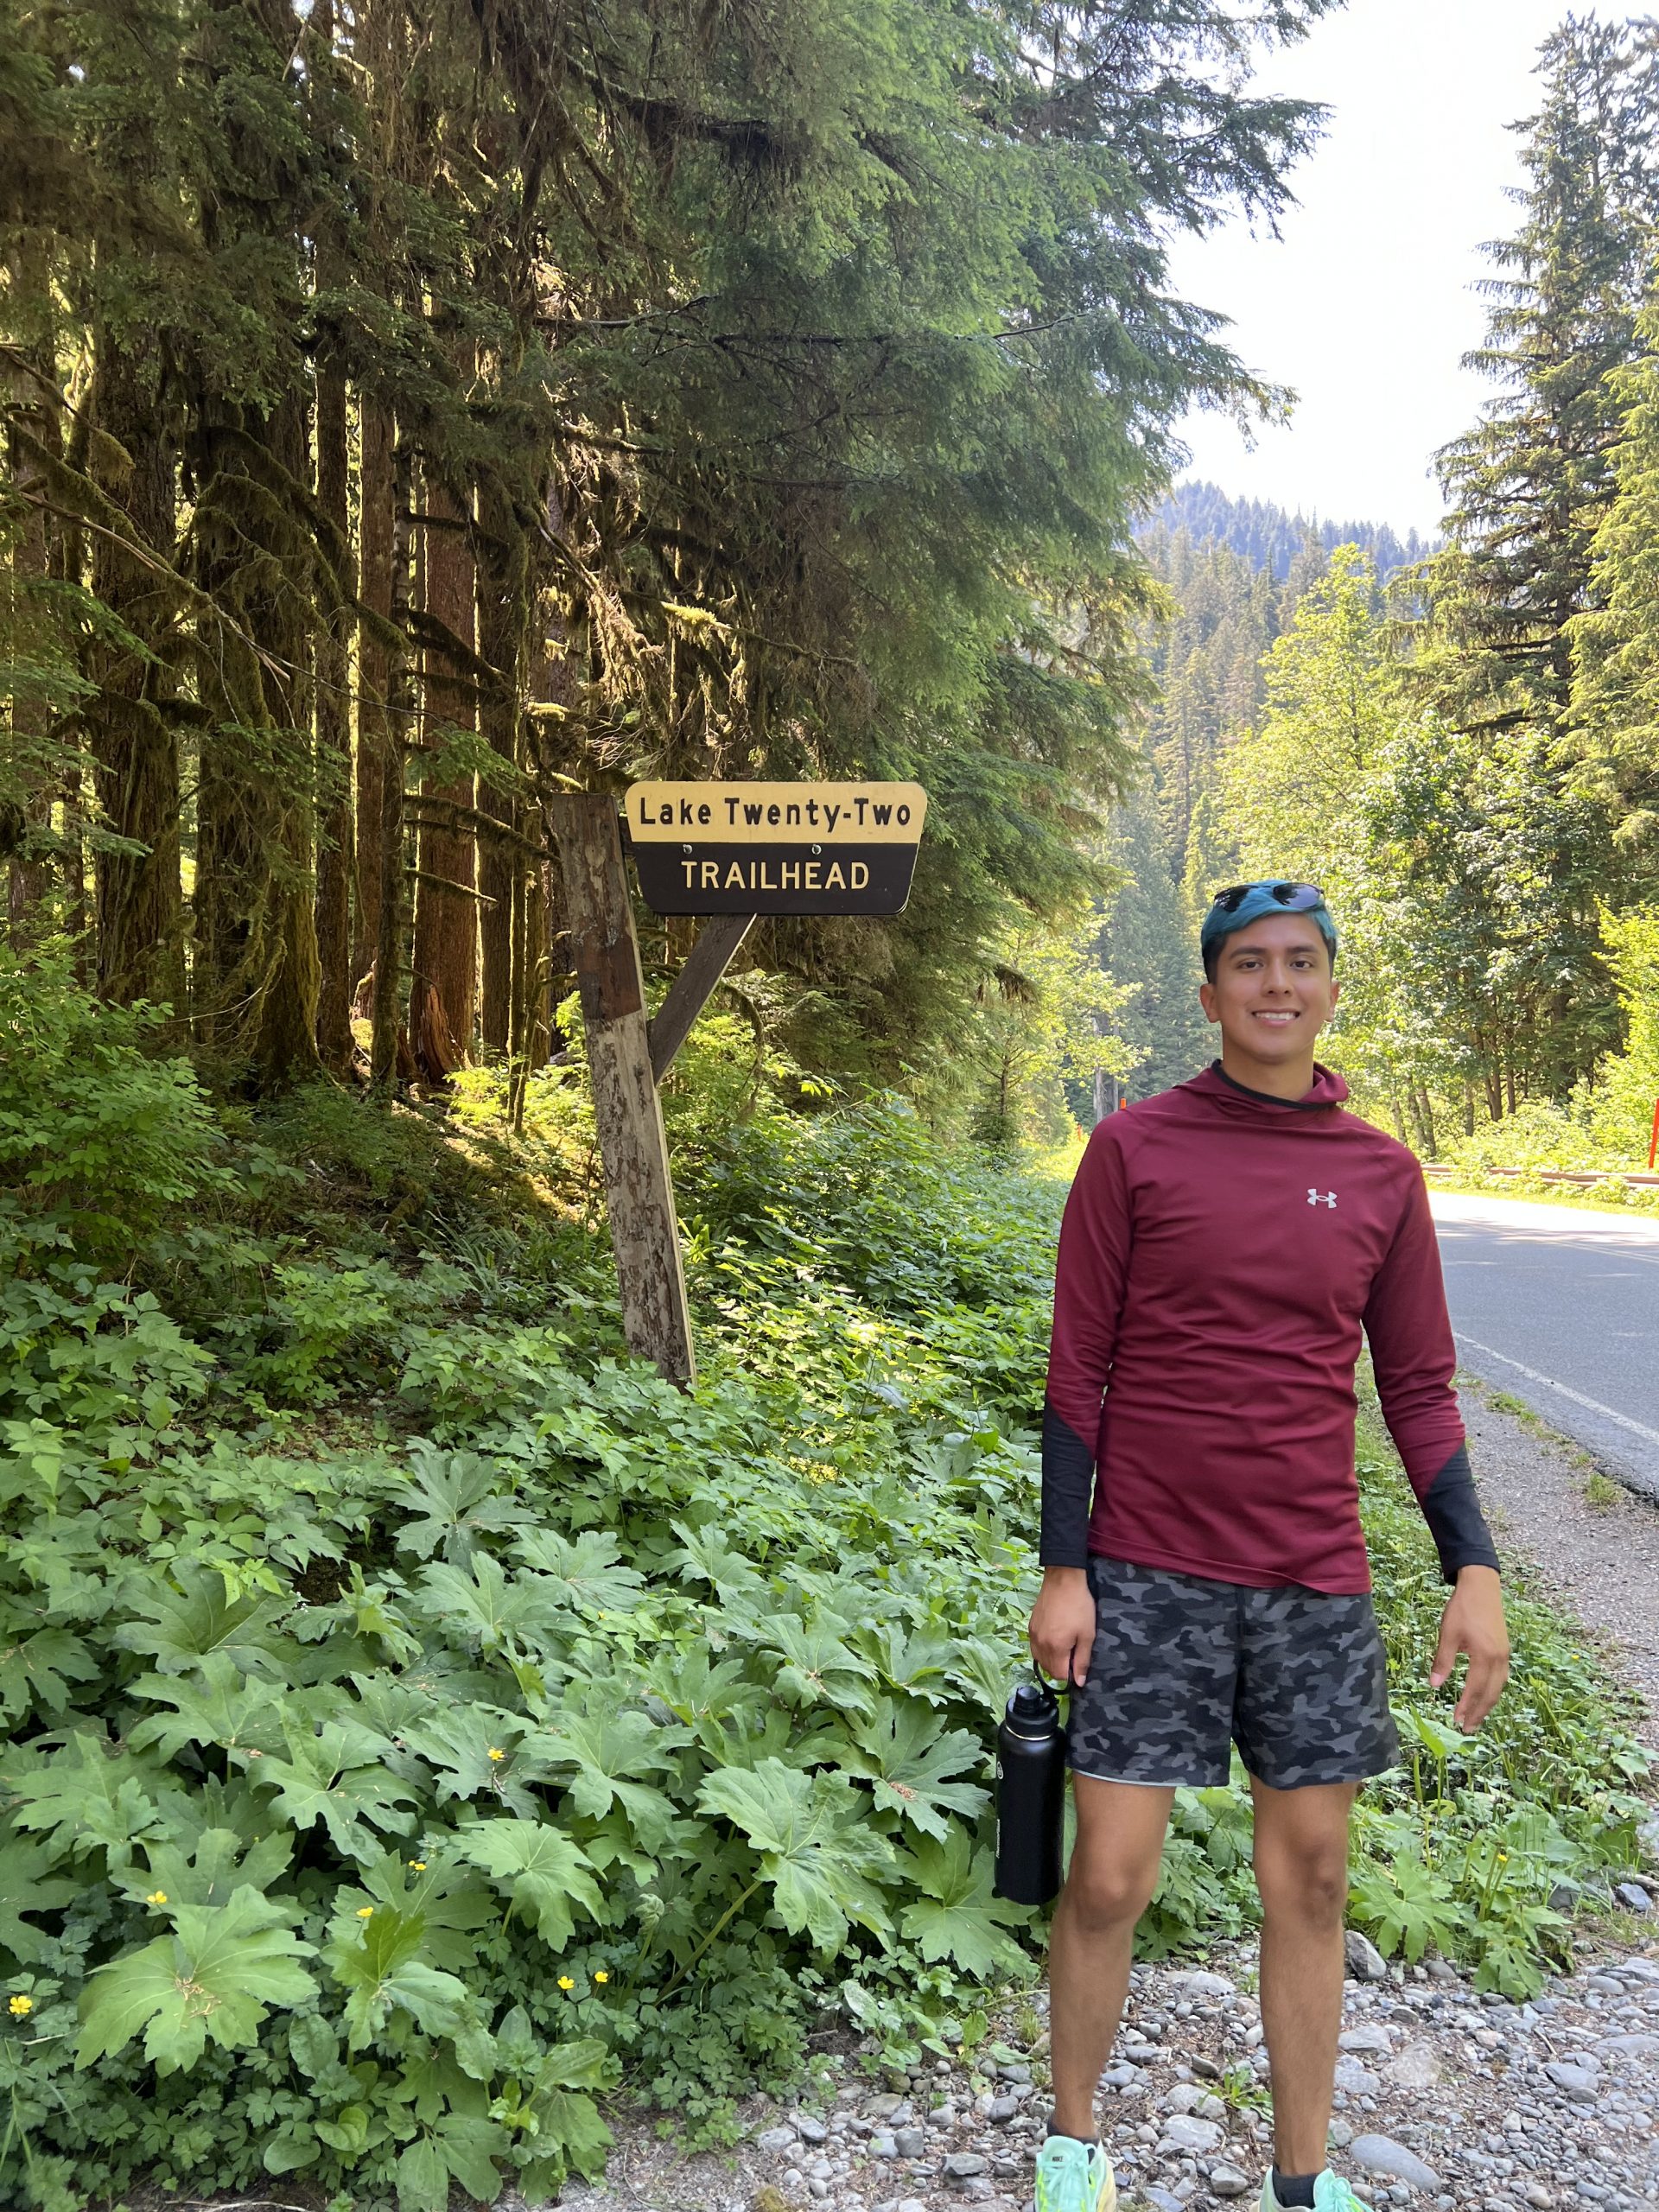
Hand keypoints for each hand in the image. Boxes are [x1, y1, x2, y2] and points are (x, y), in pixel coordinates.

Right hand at [1029, 1566, 1095, 1687]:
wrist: (1063, 1580)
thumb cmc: (1079, 1606)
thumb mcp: (1087, 1634)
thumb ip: (1082, 1660)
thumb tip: (1080, 1682)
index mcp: (1055, 1648)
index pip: (1059, 1675)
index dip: (1071, 1675)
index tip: (1078, 1663)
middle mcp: (1040, 1644)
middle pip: (1048, 1669)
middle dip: (1061, 1668)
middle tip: (1073, 1653)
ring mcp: (1033, 1635)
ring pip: (1039, 1659)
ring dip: (1051, 1660)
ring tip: (1064, 1647)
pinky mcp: (1030, 1626)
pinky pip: (1035, 1647)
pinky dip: (1044, 1650)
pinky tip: (1054, 1639)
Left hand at [1430, 1564, 1508, 1730]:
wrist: (1482, 1586)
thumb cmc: (1462, 1608)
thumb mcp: (1448, 1634)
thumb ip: (1443, 1661)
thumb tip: (1433, 1685)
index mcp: (1485, 1656)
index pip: (1475, 1689)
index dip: (1466, 1707)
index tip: (1457, 1721)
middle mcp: (1499, 1659)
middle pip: (1490, 1694)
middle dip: (1479, 1713)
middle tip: (1467, 1728)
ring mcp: (1505, 1655)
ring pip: (1498, 1687)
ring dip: (1487, 1704)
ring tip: (1476, 1718)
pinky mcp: (1504, 1650)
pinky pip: (1501, 1678)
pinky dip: (1492, 1691)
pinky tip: (1484, 1695)